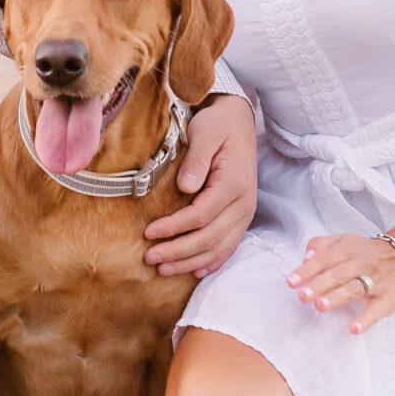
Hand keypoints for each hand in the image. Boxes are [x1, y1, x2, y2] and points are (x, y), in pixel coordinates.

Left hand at [143, 96, 257, 277]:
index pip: (201, 215)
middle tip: (150, 257)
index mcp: (234, 184)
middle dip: (178, 252)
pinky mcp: (242, 218)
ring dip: (191, 262)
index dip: (174, 228)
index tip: (149, 233)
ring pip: (219, 248)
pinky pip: (229, 247)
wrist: (238, 124)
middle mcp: (244, 204)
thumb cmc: (218, 127)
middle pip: (209, 238)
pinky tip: (194, 272)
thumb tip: (185, 187)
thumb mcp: (205, 132)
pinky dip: (212, 263)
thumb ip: (196, 159)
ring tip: (164, 269)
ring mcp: (245, 214)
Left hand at [287, 216, 394, 332]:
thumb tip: (305, 257)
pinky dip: (366, 319)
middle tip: (302, 295)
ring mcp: (377, 281)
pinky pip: (377, 309)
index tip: (292, 282)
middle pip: (339, 273)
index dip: (308, 270)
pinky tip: (353, 328)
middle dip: (320, 284)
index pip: (325, 258)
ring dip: (337, 297)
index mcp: (349, 249)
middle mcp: (362, 263)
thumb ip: (322, 245)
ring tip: (320, 306)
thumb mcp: (344, 241)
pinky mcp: (388, 299)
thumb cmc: (366, 253)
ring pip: (355, 288)